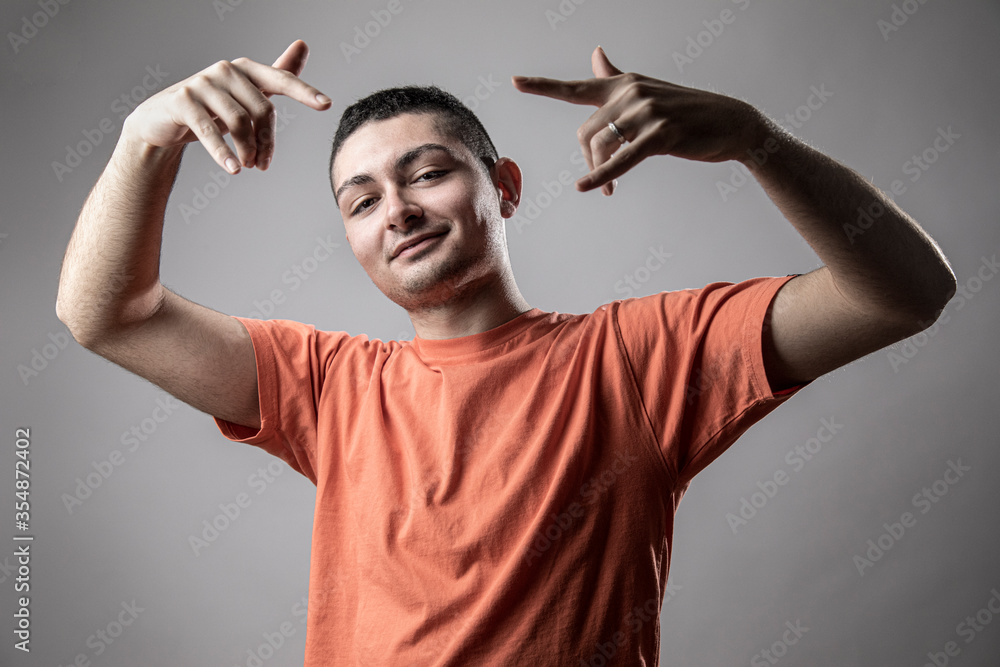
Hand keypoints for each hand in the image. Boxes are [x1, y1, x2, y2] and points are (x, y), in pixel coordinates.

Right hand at [121, 40, 331, 172]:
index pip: (281, 79)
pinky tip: (233, 169)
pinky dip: (224, 153)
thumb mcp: (245, 95)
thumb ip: (275, 75)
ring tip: (248, 167)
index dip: (305, 92)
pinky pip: (211, 131)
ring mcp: (202, 83)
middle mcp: (225, 70)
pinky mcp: (183, 100)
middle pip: (262, 110)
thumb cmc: (210, 109)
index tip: (326, 105)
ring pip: (240, 122)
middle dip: (267, 142)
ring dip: (248, 151)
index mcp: (245, 69)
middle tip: (263, 165)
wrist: (162, 122)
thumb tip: (302, 45)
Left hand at [512, 46, 763, 194]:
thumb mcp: (648, 89)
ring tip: (608, 188)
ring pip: (602, 147)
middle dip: (589, 160)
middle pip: (586, 133)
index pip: (576, 87)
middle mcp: (631, 93)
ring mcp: (646, 112)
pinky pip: (622, 159)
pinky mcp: (661, 134)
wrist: (730, 122)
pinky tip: (590, 188)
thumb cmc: (685, 110)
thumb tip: (595, 54)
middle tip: (600, 180)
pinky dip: (603, 175)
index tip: (514, 81)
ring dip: (600, 173)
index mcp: (623, 84)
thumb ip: (615, 76)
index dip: (542, 86)